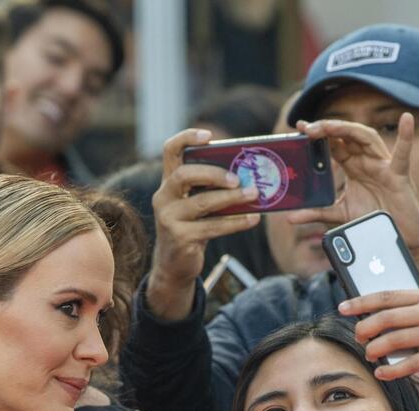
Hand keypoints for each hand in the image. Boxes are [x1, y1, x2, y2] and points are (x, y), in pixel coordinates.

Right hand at [147, 128, 260, 320]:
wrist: (175, 266)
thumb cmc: (192, 229)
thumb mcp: (196, 205)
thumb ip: (210, 189)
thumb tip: (248, 174)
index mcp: (168, 184)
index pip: (170, 151)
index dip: (186, 138)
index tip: (209, 136)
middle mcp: (163, 198)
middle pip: (184, 175)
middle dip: (213, 174)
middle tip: (238, 178)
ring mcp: (169, 219)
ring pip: (202, 203)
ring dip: (231, 198)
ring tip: (254, 195)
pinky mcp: (180, 239)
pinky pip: (212, 227)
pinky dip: (235, 222)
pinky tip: (252, 219)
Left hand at [286, 115, 418, 277]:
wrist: (396, 238)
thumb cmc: (372, 221)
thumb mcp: (339, 215)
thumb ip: (316, 213)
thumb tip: (289, 218)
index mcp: (354, 166)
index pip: (334, 143)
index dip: (318, 134)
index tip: (299, 127)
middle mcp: (367, 161)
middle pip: (347, 135)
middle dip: (327, 129)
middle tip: (306, 128)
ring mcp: (384, 166)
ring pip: (367, 138)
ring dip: (348, 129)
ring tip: (329, 126)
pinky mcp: (399, 177)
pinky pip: (403, 155)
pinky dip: (406, 136)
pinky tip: (407, 119)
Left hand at [339, 287, 418, 410]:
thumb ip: (411, 305)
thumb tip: (376, 313)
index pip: (386, 296)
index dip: (361, 302)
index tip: (342, 308)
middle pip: (386, 318)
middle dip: (365, 329)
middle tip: (358, 336)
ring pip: (395, 341)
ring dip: (375, 349)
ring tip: (369, 354)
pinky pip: (410, 364)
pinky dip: (392, 370)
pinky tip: (381, 373)